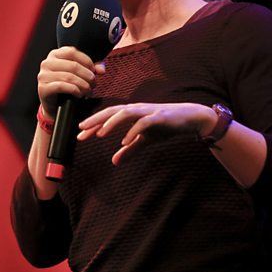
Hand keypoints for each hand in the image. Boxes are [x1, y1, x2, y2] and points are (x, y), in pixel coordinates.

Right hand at [37, 46, 105, 117]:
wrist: (54, 105)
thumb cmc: (67, 86)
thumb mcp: (78, 74)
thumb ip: (90, 69)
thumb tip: (102, 69)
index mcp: (55, 55)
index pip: (72, 52)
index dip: (86, 61)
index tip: (94, 71)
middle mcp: (47, 63)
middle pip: (73, 65)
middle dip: (87, 76)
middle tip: (94, 84)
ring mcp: (43, 75)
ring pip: (69, 76)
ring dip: (83, 85)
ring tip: (88, 91)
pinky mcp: (43, 88)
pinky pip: (62, 86)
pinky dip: (74, 90)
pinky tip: (79, 94)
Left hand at [77, 102, 214, 164]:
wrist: (191, 119)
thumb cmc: (166, 126)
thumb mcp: (146, 140)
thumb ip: (130, 149)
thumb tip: (115, 161)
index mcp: (132, 113)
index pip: (108, 116)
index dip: (93, 123)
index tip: (80, 134)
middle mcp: (137, 109)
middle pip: (112, 111)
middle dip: (95, 120)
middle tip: (81, 130)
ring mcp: (148, 111)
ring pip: (125, 113)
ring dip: (111, 123)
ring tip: (99, 134)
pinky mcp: (159, 117)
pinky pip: (143, 123)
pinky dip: (132, 131)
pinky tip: (124, 141)